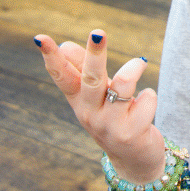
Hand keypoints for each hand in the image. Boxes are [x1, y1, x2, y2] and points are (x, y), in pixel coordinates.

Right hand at [34, 29, 165, 183]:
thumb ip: (82, 71)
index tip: (39, 38)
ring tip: (140, 64)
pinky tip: (145, 105)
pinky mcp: (130, 133)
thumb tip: (66, 45)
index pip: (62, 76)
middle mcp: (90, 112)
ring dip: (134, 68)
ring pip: (122, 85)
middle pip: (91, 79)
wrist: (132, 157)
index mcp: (79, 100)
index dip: (51, 57)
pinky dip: (149, 97)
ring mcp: (109, 124)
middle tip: (98, 33)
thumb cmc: (113, 116)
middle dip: (95, 55)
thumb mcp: (95, 95)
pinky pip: (146, 100)